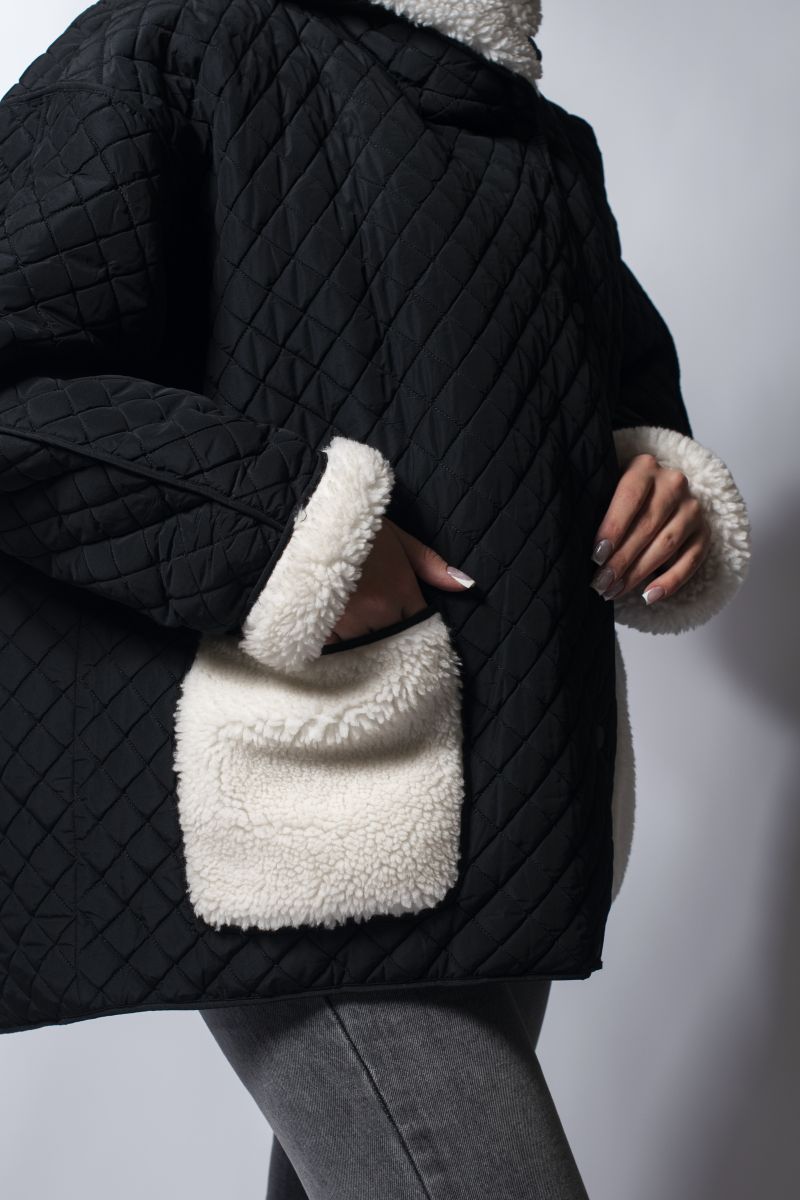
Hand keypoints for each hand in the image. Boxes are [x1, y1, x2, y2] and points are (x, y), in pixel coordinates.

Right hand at [323, 518, 475, 644]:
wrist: (314, 521)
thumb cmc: (359, 528)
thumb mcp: (399, 539)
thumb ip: (431, 564)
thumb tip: (467, 585)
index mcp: (399, 590)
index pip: (419, 622)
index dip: (418, 627)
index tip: (413, 627)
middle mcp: (377, 611)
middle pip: (394, 640)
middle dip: (394, 640)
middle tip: (388, 637)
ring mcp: (348, 621)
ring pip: (367, 649)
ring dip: (368, 647)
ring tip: (365, 640)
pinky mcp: (322, 626)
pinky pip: (337, 650)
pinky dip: (341, 649)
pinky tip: (342, 643)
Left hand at [589, 453, 711, 603]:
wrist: (655, 493)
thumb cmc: (618, 499)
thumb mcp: (605, 491)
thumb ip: (596, 507)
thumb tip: (577, 542)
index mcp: (644, 467)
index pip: (629, 497)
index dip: (613, 528)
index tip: (596, 556)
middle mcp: (673, 483)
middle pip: (647, 525)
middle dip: (621, 559)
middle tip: (600, 583)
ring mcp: (692, 508)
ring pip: (666, 544)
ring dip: (639, 573)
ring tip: (615, 591)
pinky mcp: (704, 531)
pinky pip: (691, 561)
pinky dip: (670, 581)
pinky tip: (649, 596)